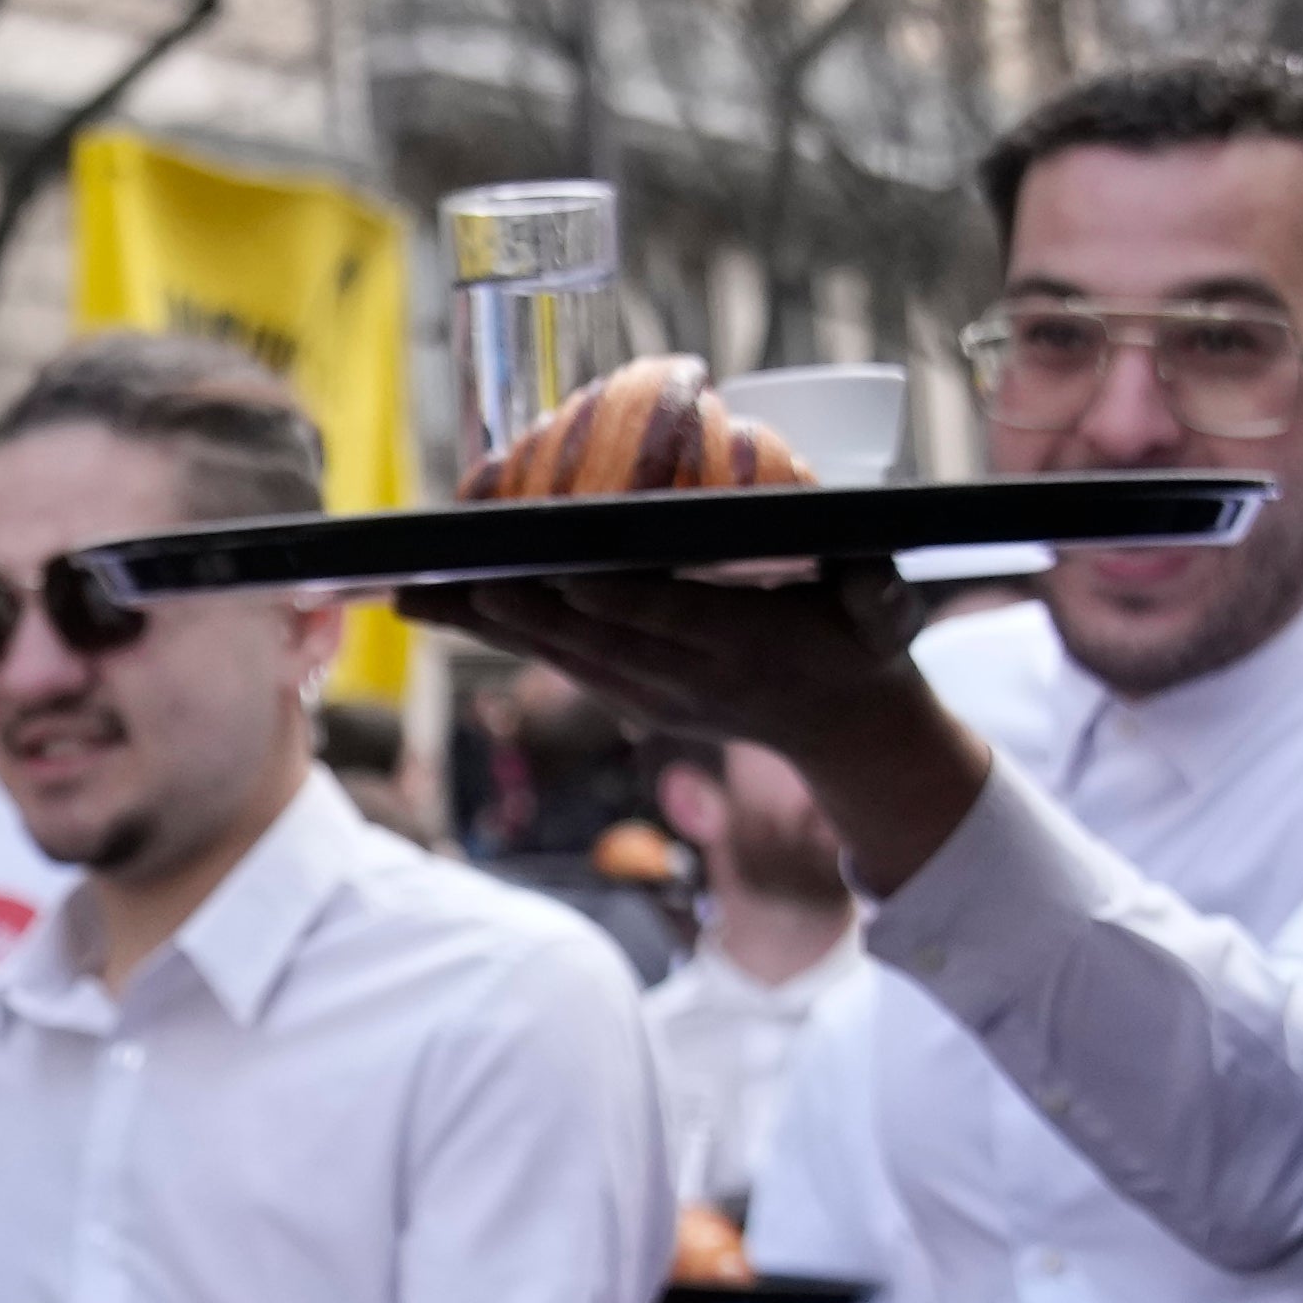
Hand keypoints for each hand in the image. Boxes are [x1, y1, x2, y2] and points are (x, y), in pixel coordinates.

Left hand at [399, 561, 994, 892]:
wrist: (841, 727)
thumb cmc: (864, 646)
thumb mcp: (887, 620)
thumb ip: (878, 596)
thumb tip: (878, 575)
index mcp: (747, 650)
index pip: (676, 624)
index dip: (622, 604)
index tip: (570, 580)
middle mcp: (686, 680)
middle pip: (593, 641)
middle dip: (524, 613)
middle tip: (462, 580)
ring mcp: (649, 696)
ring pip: (557, 654)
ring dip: (486, 625)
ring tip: (415, 594)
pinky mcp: (626, 699)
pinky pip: (553, 662)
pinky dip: (497, 634)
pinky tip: (441, 608)